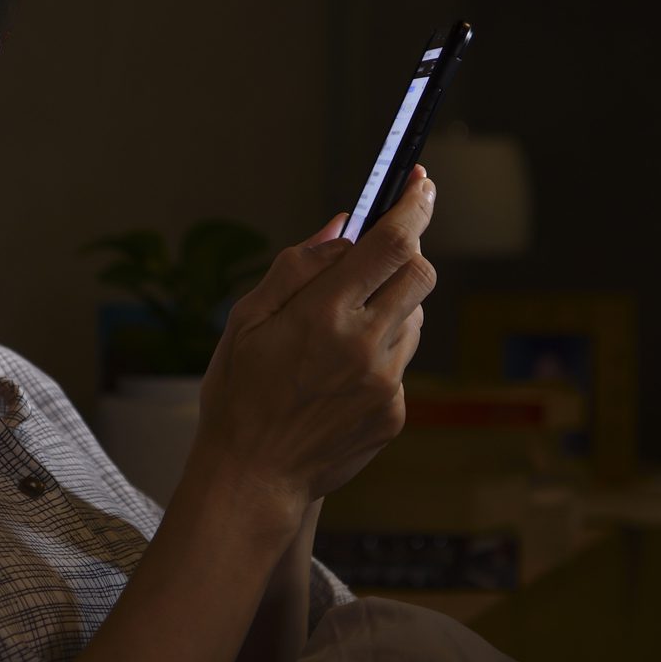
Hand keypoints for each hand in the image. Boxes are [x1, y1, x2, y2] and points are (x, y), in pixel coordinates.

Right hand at [196, 166, 434, 508]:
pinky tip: (339, 376)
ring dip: (392, 306)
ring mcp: (385, 383)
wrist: (252, 478)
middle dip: (408, 252)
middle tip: (380, 254)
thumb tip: (343, 226)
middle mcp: (363, 345)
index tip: (422, 183)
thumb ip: (297, 267)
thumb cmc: (238, 394)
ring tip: (340, 332)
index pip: (391, 243)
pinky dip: (381, 352)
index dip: (414, 205)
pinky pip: (402, 362)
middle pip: (421, 273)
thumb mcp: (247, 320)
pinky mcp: (395, 412)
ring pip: (415, 317)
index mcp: (322, 315)